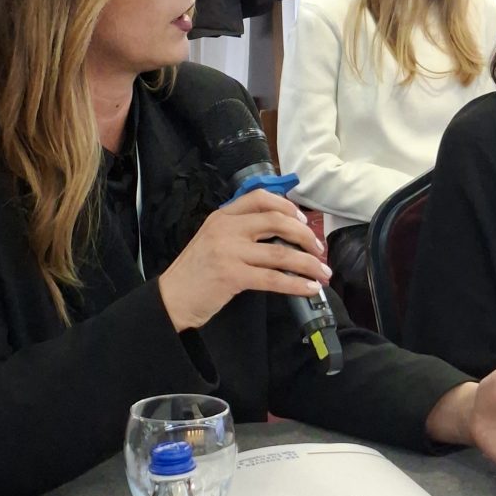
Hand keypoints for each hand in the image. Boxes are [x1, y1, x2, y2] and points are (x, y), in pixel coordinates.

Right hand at [157, 190, 330, 331]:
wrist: (172, 298)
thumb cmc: (197, 272)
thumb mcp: (214, 239)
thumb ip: (241, 230)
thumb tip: (283, 233)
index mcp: (223, 216)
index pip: (260, 197)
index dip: (288, 206)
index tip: (304, 220)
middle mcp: (227, 229)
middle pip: (277, 222)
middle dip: (306, 236)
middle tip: (319, 250)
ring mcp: (229, 251)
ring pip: (281, 253)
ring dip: (308, 264)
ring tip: (323, 273)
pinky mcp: (232, 276)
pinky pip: (274, 278)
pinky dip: (296, 284)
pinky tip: (309, 288)